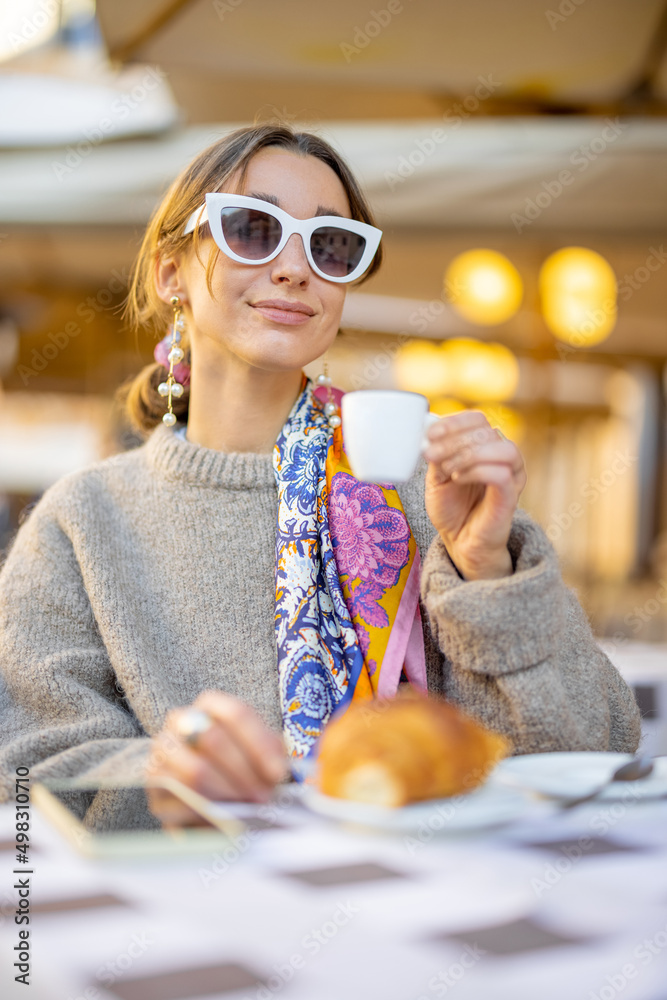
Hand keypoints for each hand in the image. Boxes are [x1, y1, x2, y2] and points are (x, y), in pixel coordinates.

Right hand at [146, 690, 287, 827]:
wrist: (212, 795)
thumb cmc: (243, 768)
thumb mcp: (262, 754)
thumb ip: (272, 754)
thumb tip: (277, 769)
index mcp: (210, 706)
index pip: (236, 714)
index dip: (260, 744)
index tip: (278, 773)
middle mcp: (180, 721)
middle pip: (213, 740)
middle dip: (243, 772)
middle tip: (263, 796)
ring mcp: (162, 752)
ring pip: (195, 771)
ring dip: (226, 794)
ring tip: (247, 809)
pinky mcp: (154, 786)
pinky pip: (179, 800)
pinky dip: (206, 811)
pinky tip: (224, 819)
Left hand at [422, 411, 526, 580]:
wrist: (459, 541)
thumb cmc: (450, 507)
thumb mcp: (436, 475)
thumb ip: (437, 454)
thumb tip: (429, 433)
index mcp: (485, 447)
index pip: (478, 419)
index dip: (454, 422)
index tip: (431, 434)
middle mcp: (503, 456)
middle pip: (487, 431)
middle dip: (454, 440)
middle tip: (432, 455)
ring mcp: (511, 475)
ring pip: (503, 447)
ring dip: (469, 453)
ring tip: (448, 469)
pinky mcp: (511, 495)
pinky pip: (502, 473)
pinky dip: (477, 471)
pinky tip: (458, 479)